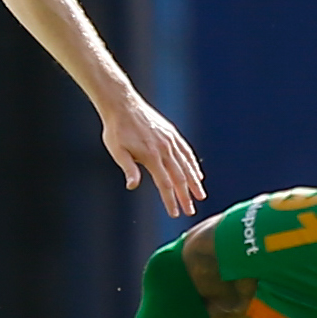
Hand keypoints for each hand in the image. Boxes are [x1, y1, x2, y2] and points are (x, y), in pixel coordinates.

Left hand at [99, 96, 205, 217]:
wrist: (122, 104)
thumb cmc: (116, 130)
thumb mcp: (117, 151)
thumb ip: (129, 168)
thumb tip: (132, 186)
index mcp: (151, 156)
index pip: (164, 184)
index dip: (170, 200)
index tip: (175, 213)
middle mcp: (165, 149)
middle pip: (179, 177)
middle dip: (186, 196)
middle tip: (191, 211)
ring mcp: (170, 140)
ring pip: (186, 165)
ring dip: (194, 182)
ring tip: (200, 195)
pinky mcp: (172, 134)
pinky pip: (186, 152)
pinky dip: (193, 164)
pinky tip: (197, 174)